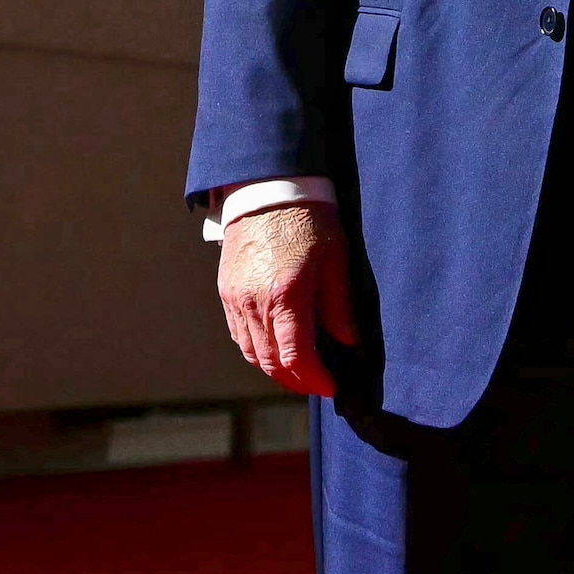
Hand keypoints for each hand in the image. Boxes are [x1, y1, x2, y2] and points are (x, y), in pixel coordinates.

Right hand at [217, 201, 358, 396]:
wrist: (268, 187)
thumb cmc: (307, 219)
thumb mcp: (335, 259)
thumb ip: (338, 306)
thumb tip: (347, 342)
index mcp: (286, 296)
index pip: (297, 358)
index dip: (314, 379)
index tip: (330, 386)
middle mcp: (255, 302)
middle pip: (271, 362)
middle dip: (296, 380)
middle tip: (316, 383)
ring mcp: (236, 298)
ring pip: (251, 353)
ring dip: (274, 369)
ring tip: (297, 370)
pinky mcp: (226, 291)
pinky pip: (238, 334)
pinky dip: (256, 350)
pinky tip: (273, 347)